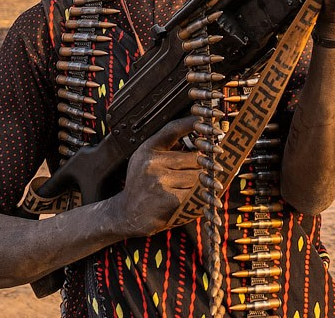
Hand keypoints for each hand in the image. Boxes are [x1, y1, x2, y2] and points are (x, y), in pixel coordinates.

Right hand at [111, 116, 200, 238]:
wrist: (127, 215)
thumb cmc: (143, 186)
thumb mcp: (147, 160)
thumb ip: (169, 148)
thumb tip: (203, 140)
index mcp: (148, 149)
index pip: (173, 129)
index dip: (192, 122)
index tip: (207, 120)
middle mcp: (152, 162)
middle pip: (195, 157)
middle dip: (204, 166)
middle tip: (207, 171)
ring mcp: (160, 181)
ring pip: (198, 176)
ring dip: (203, 184)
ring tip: (196, 188)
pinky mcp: (169, 200)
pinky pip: (196, 193)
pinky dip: (201, 197)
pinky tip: (195, 199)